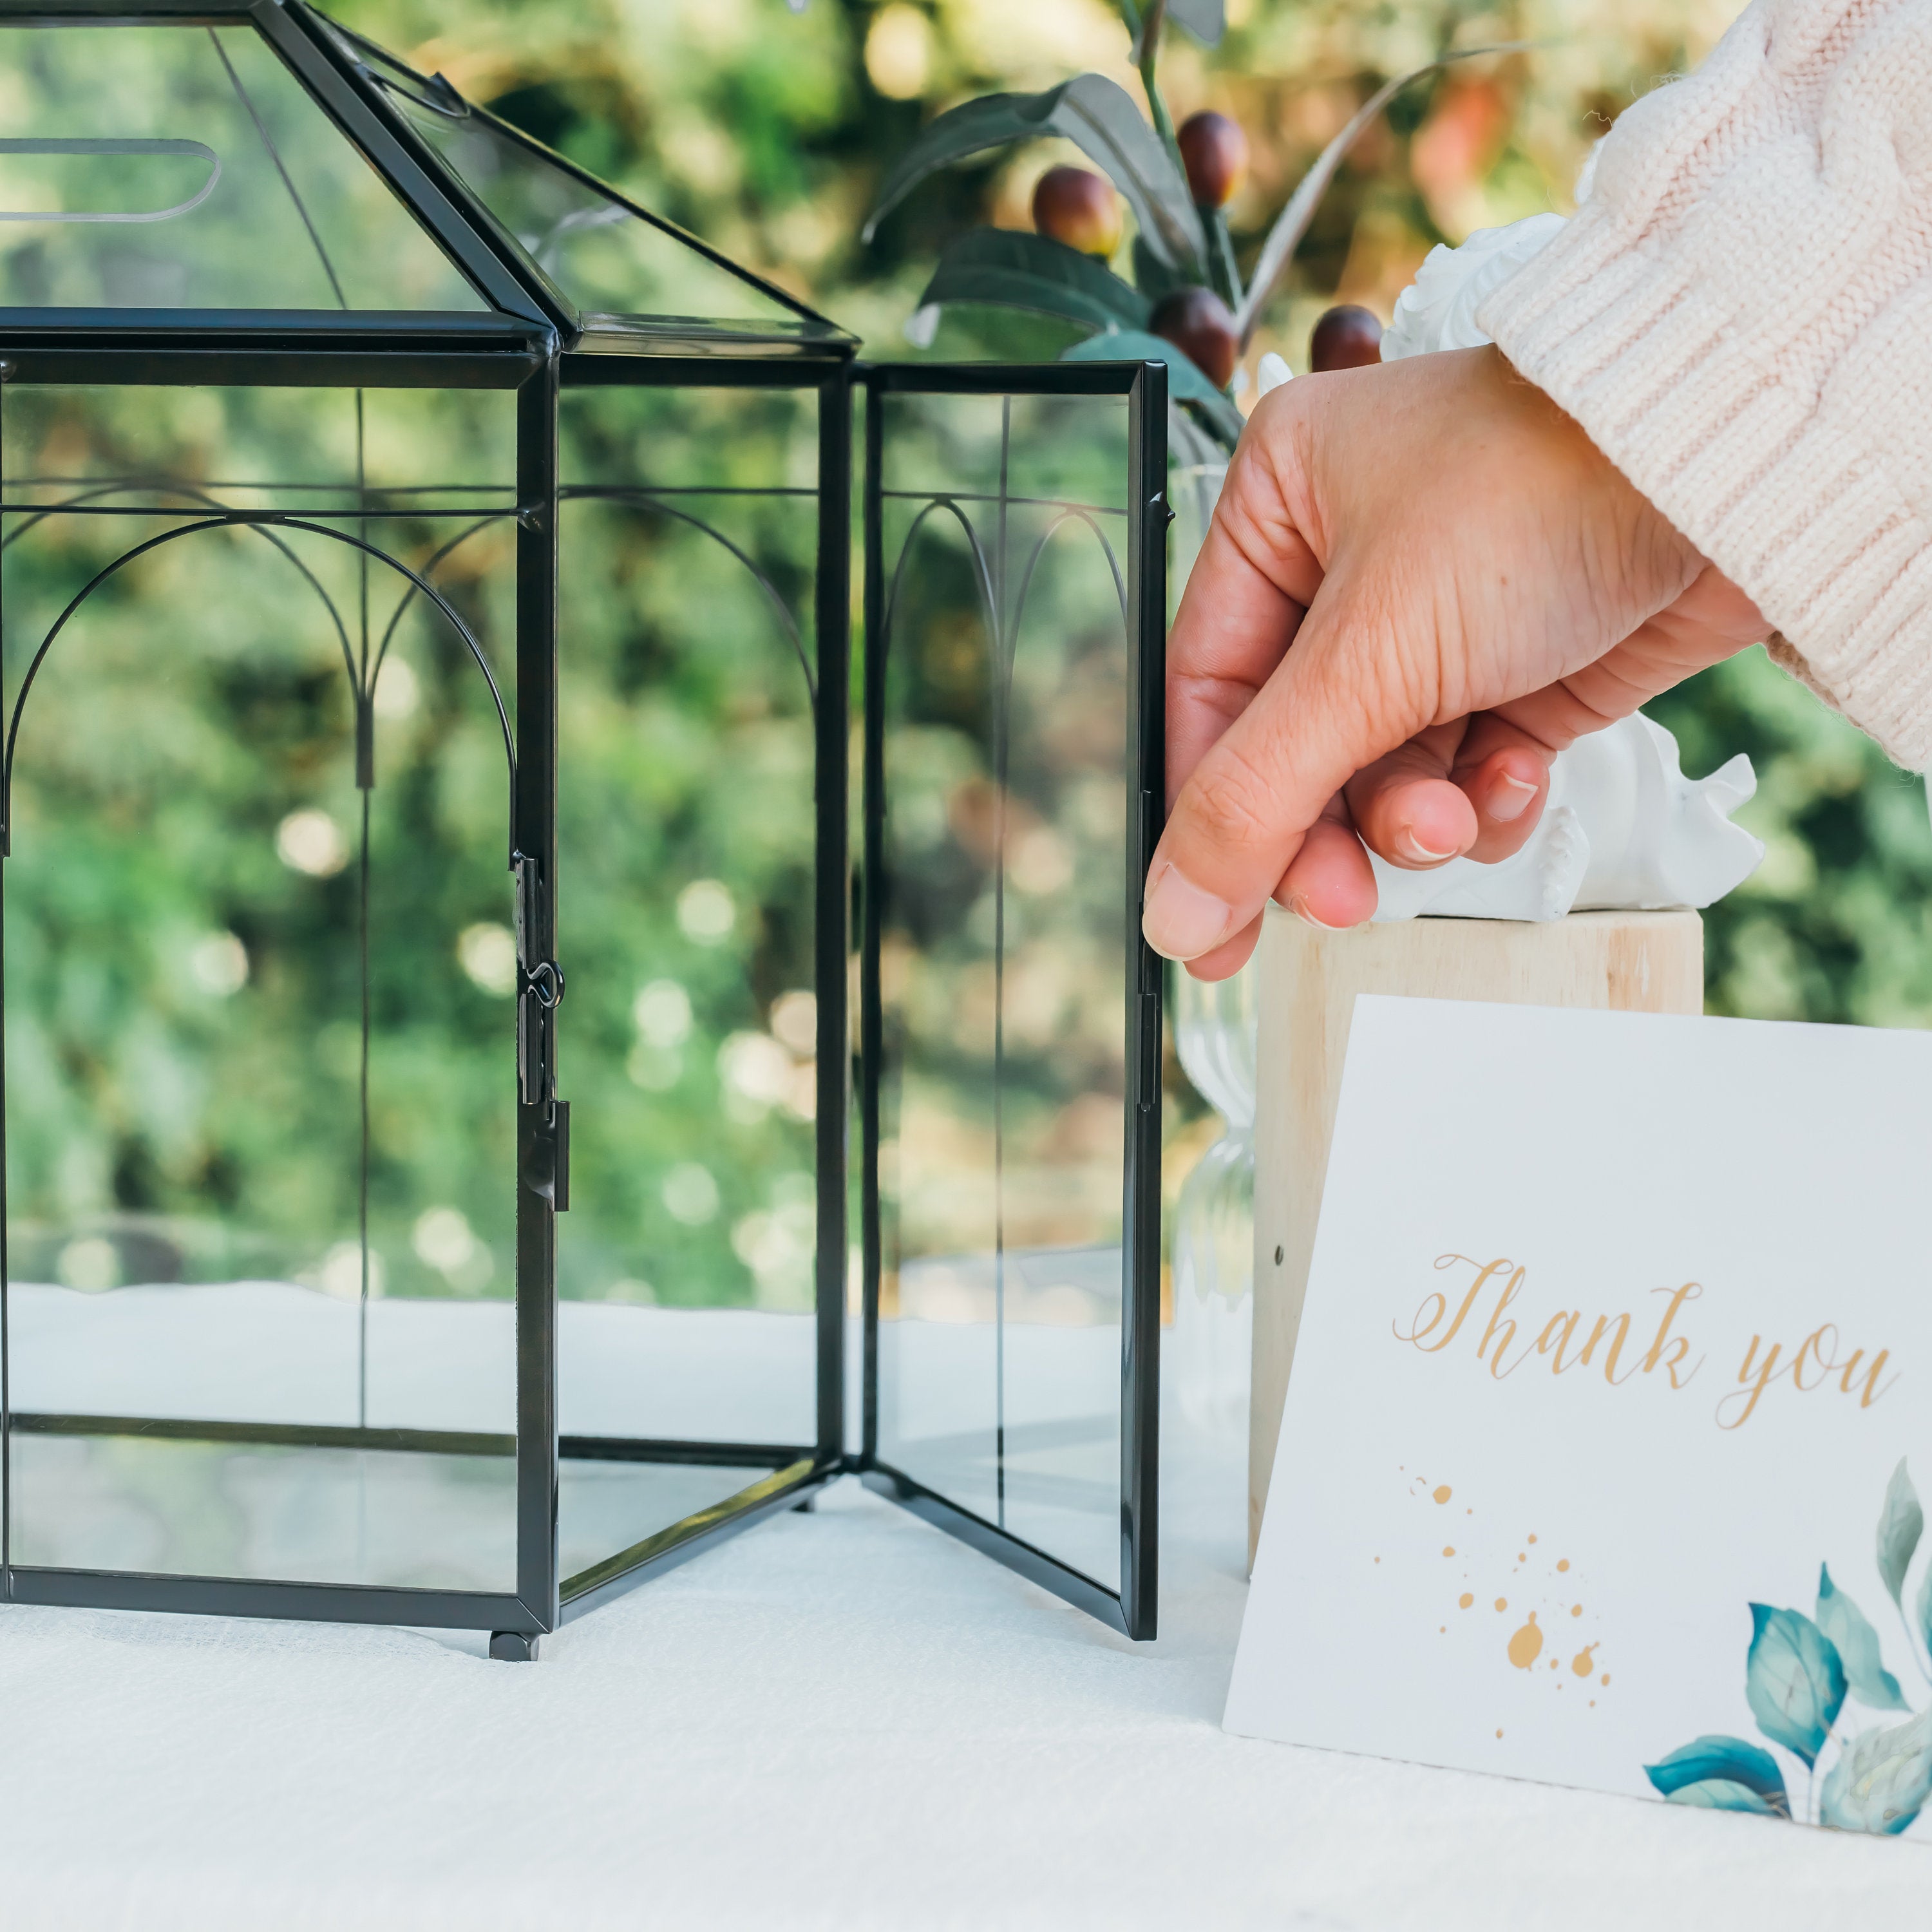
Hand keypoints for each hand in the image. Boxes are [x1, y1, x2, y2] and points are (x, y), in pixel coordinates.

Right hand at [1146, 345, 1769, 978]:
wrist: (1747, 477)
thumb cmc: (1545, 496)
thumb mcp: (1367, 659)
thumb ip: (1256, 798)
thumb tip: (1172, 913)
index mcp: (1280, 505)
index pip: (1206, 691)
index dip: (1206, 815)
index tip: (1204, 925)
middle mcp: (1351, 557)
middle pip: (1293, 746)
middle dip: (1327, 828)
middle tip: (1343, 898)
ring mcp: (1442, 616)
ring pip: (1383, 770)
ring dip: (1415, 817)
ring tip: (1456, 813)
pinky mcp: (1524, 664)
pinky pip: (1468, 767)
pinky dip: (1488, 793)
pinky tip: (1519, 772)